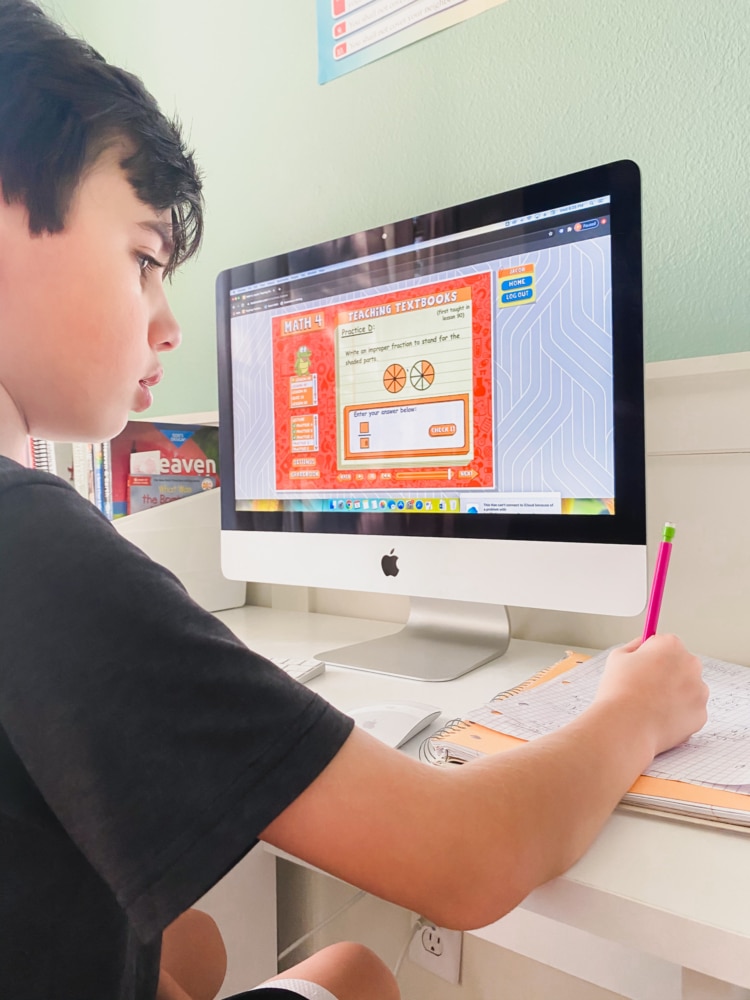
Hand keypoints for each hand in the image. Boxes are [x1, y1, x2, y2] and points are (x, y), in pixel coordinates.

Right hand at [594, 634, 708, 757]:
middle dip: (667, 674)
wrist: (626, 726)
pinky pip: (690, 711)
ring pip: (688, 689)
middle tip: (645, 687)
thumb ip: (634, 646)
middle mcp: (691, 664)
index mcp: (671, 645)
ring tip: (650, 705)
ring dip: (675, 694)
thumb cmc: (619, 691)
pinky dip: (678, 715)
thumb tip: (643, 646)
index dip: (652, 655)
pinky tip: (658, 718)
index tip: (645, 665)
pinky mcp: (701, 714)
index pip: (666, 643)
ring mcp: (699, 690)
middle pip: (681, 665)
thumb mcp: (617, 657)